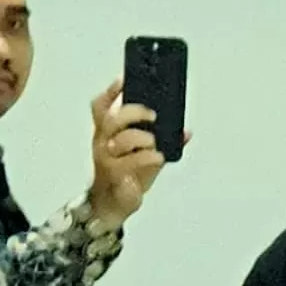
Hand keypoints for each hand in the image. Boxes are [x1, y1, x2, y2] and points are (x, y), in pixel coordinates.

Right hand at [85, 82, 168, 228]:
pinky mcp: (115, 175)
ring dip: (141, 137)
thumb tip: (185, 131)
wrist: (113, 204)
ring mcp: (106, 159)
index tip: (123, 81)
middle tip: (152, 115)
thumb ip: (162, 140)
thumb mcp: (144, 153)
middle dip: (133, 112)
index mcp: (106, 133)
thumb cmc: (127, 174)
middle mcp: (103, 143)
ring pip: (120, 140)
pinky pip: (130, 162)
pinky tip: (159, 157)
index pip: (100, 107)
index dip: (110, 93)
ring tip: (154, 142)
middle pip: (111, 119)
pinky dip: (148, 157)